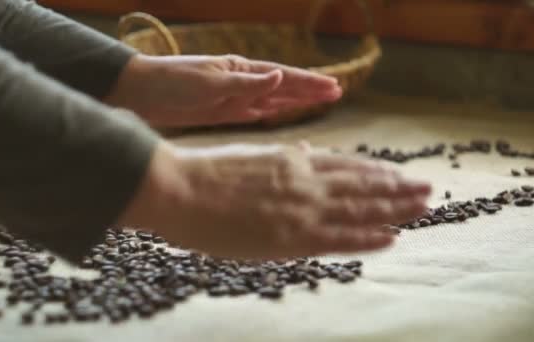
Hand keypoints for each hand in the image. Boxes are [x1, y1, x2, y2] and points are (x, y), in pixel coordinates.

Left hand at [104, 54, 341, 127]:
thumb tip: (279, 78)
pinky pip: (251, 112)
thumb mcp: (210, 82)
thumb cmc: (172, 82)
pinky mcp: (220, 112)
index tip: (334, 87)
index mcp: (240, 70)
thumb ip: (245, 84)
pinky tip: (275, 114)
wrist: (140, 92)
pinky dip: (266, 113)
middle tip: (336, 93)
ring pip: (270, 100)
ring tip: (315, 102)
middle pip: (282, 87)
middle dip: (308, 91)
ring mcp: (231, 97)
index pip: (283, 76)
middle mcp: (240, 82)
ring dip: (293, 102)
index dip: (309, 83)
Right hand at [117, 143, 430, 259]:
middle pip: (362, 185)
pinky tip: (392, 237)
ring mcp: (301, 208)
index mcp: (292, 160)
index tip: (397, 175)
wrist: (180, 190)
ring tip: (423, 209)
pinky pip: (339, 238)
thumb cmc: (207, 174)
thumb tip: (310, 150)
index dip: (375, 172)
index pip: (346, 166)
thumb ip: (284, 157)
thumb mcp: (251, 156)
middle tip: (428, 190)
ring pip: (359, 208)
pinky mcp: (291, 236)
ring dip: (395, 209)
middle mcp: (305, 181)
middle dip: (398, 189)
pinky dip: (368, 237)